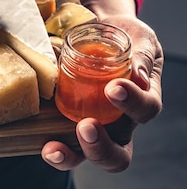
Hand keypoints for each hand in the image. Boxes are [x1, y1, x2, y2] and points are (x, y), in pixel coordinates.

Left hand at [42, 14, 163, 171]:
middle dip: (101, 146)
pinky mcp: (66, 124)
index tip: (113, 87)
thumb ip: (140, 55)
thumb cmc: (124, 39)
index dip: (132, 103)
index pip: (146, 110)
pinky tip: (42, 144)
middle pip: (118, 154)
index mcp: (141, 101)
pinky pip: (62, 145)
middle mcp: (118, 122)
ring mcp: (93, 127)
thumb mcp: (139, 40)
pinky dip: (52, 149)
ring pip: (86, 156)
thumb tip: (138, 75)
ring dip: (70, 155)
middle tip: (86, 126)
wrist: (99, 32)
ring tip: (54, 146)